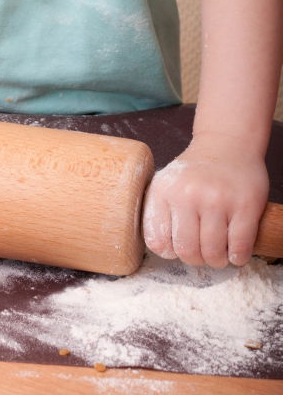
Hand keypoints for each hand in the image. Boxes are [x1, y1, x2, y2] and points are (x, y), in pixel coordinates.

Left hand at [142, 134, 269, 268]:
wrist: (227, 143)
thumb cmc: (196, 171)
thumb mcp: (167, 183)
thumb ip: (159, 212)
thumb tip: (161, 250)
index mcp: (164, 191)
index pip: (158, 242)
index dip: (170, 252)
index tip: (179, 247)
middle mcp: (188, 195)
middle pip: (187, 252)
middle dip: (196, 259)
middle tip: (203, 251)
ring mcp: (217, 200)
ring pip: (213, 253)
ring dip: (217, 260)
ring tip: (220, 251)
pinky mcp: (245, 205)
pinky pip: (239, 248)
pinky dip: (238, 257)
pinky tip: (236, 249)